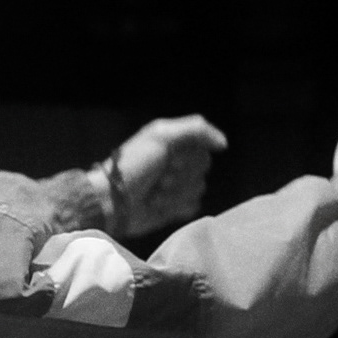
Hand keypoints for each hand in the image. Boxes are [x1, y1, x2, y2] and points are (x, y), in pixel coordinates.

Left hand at [100, 115, 228, 236]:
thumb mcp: (160, 135)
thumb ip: (195, 129)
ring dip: (173, 192)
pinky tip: (157, 205)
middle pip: (202, 168)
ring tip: (154, 192)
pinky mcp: (175, 207)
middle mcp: (178, 163)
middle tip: (158, 178)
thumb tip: (224, 143)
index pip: (203, 148)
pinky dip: (174, 206)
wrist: (113, 201)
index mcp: (174, 143)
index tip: (169, 159)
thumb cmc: (133, 165)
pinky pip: (192, 206)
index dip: (189, 156)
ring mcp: (177, 186)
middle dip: (179, 175)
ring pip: (198, 188)